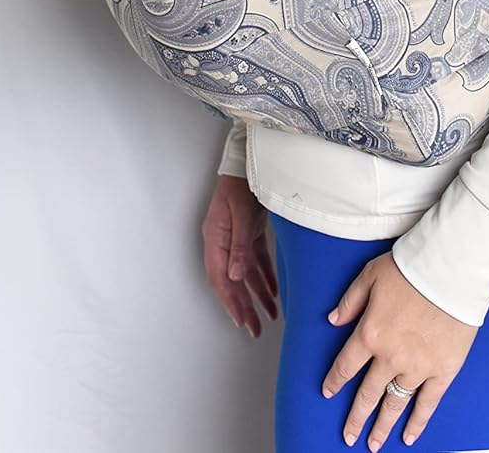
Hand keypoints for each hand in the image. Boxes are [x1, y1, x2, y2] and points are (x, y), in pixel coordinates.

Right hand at [200, 173, 278, 337]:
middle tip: (253, 328)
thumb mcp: (242, 215)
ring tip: (268, 315)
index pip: (221, 279)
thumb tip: (235, 277)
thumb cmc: (242, 183)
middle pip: (231, 281)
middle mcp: (222, 241)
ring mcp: (234, 236)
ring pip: (244, 273)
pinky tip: (273, 290)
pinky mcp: (247, 231)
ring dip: (255, 294)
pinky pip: (254, 260)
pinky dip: (263, 276)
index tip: (241, 321)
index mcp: (215, 239)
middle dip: (242, 305)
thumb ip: (239, 246)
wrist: (248, 159)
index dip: (230, 302)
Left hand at [322, 251, 477, 448]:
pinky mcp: (443, 370)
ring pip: (395, 404)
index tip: (329, 393)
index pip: (345, 366)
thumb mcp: (371, 275)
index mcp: (369, 333)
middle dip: (356, 417)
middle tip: (349, 435)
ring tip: (373, 444)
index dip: (335, 382)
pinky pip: (427, 404)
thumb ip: (350, 300)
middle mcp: (390, 357)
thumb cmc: (412, 267)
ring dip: (382, 426)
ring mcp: (417, 367)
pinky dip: (418, 423)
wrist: (452, 269)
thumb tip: (333, 319)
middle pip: (368, 394)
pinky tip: (409, 436)